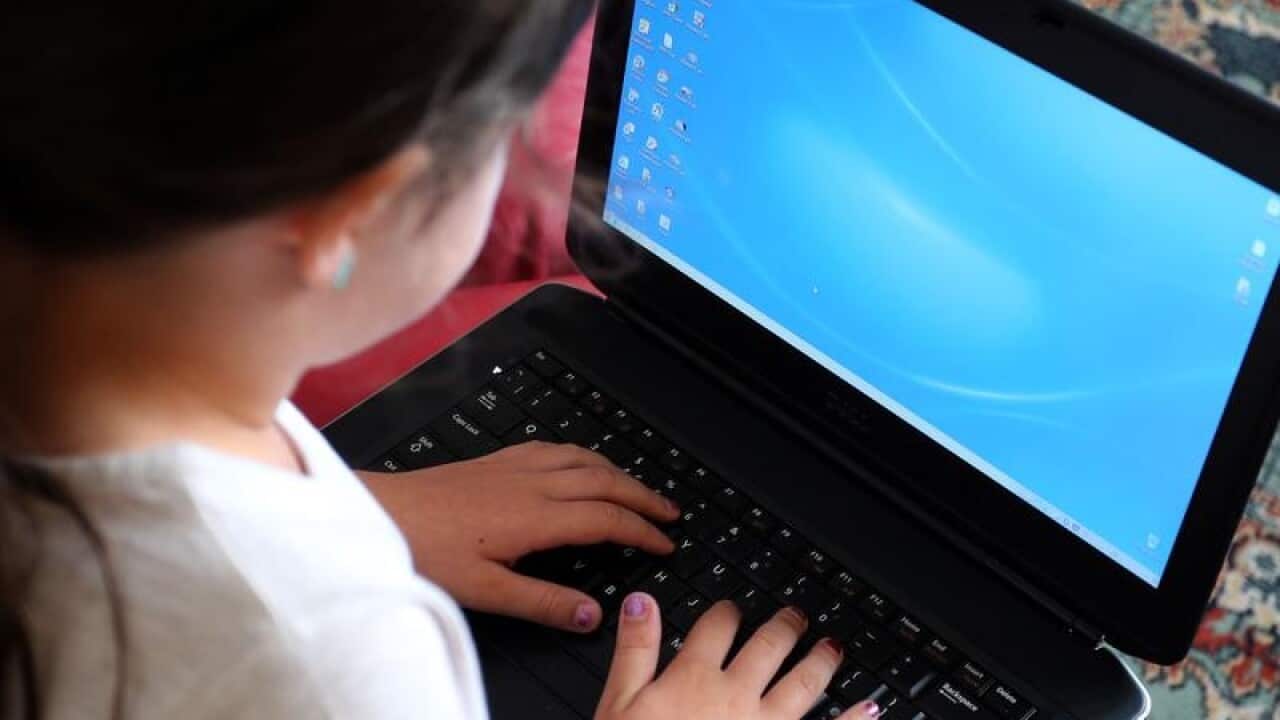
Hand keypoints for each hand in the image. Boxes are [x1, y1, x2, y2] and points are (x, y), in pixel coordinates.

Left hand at [359, 442, 679, 632]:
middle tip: (671, 512)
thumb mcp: (485, 590)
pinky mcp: (497, 459)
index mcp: (536, 516)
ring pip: (584, 459)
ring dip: (619, 471)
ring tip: (639, 487)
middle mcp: (532, 483)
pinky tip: (581, 462)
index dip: (642, 530)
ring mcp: (515, 466)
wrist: (381, 511)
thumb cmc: (425, 550)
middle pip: (606, 481)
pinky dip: (584, 455)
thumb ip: (542, 602)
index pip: (607, 518)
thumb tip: (591, 615)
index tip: (664, 542)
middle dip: (644, 496)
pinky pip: (556, 448)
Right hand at [596, 594, 883, 719]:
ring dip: (821, 661)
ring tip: (832, 647)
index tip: (731, 609)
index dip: (725, 613)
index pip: (715, 629)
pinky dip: (855, 717)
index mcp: (693, 679)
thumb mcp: (618, 706)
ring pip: (804, 684)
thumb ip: (634, 652)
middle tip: (797, 616)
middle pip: (768, 648)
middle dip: (784, 627)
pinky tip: (871, 706)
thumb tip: (642, 602)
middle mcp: (737, 696)